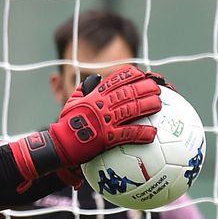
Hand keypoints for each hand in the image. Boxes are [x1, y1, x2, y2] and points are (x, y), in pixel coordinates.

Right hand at [10, 65, 163, 187]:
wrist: (58, 145)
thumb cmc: (64, 126)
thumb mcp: (71, 103)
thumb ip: (84, 90)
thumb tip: (96, 79)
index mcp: (94, 95)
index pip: (114, 79)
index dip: (130, 75)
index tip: (141, 73)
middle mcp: (101, 105)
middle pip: (127, 92)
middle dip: (144, 87)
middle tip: (157, 88)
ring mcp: (105, 120)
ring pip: (131, 109)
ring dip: (147, 105)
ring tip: (159, 104)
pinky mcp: (107, 138)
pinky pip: (128, 134)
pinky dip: (141, 133)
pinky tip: (152, 134)